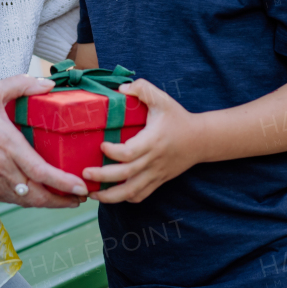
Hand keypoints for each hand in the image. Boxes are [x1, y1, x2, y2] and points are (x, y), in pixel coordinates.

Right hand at [0, 75, 88, 208]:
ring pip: (26, 201)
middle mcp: (1, 169)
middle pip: (38, 195)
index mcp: (5, 145)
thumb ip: (21, 85)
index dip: (63, 183)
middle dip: (63, 201)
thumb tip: (48, 84)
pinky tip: (38, 193)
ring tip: (66, 199)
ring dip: (48, 202)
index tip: (81, 188)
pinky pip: (12, 199)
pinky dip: (29, 199)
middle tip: (81, 198)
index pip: (41, 172)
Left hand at [83, 79, 200, 203]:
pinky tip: (112, 196)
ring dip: (110, 197)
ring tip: (92, 194)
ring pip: (132, 192)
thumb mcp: (162, 99)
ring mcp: (156, 173)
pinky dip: (125, 198)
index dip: (112, 152)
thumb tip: (120, 89)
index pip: (129, 153)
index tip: (101, 145)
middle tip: (85, 173)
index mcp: (152, 141)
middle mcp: (153, 160)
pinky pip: (141, 196)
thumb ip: (142, 89)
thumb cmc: (178, 118)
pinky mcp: (158, 181)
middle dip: (102, 177)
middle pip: (125, 175)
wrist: (201, 140)